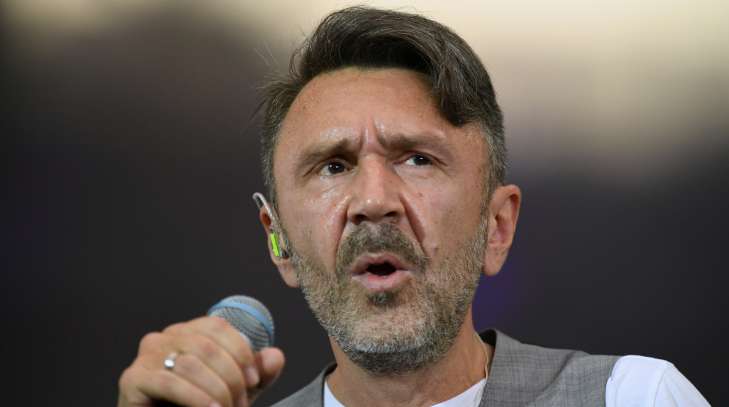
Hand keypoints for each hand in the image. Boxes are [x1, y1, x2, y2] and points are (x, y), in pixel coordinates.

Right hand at [118, 316, 284, 406]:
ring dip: (216, 391)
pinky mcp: (133, 379)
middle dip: (231, 378)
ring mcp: (146, 356)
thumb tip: (276, 356)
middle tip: (240, 404)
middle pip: (207, 345)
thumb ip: (257, 373)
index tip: (254, 381)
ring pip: (191, 363)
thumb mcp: (235, 391)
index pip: (218, 327)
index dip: (241, 352)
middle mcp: (164, 337)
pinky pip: (169, 382)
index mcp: (187, 332)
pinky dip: (196, 398)